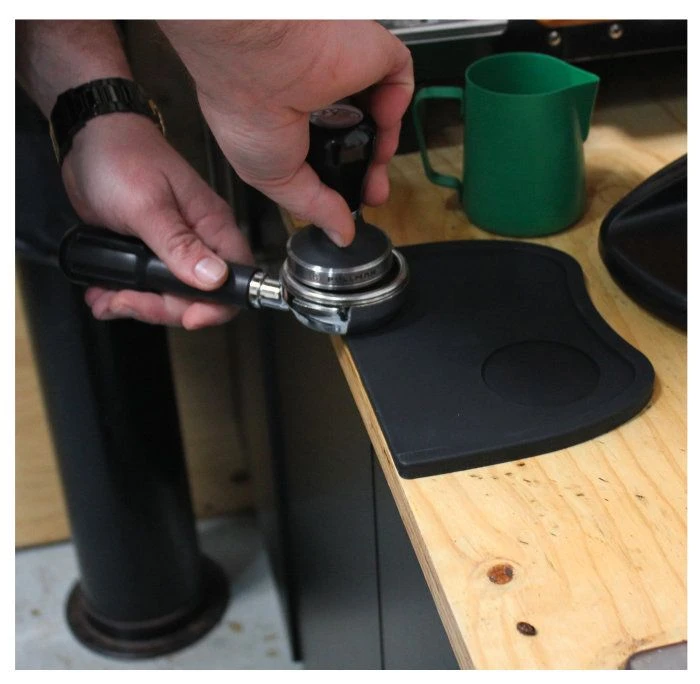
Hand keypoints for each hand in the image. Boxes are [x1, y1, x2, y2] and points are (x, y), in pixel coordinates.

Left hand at [61, 113, 253, 328]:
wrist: (87, 141)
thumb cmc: (120, 158)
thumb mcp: (147, 206)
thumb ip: (179, 244)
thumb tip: (215, 279)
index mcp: (211, 226)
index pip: (236, 278)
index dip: (216, 306)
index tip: (188, 318)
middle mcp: (199, 241)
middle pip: (199, 297)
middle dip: (162, 307)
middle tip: (126, 301)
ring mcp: (174, 250)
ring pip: (170, 297)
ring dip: (138, 304)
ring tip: (107, 299)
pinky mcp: (150, 254)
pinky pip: (147, 287)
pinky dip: (124, 296)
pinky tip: (103, 293)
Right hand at [160, 20, 413, 245]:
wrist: (260, 64)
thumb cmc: (245, 110)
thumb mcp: (275, 180)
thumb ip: (314, 207)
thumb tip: (340, 234)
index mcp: (289, 118)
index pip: (330, 151)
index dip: (345, 179)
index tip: (353, 202)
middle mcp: (317, 95)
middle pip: (360, 136)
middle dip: (371, 169)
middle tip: (374, 191)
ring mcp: (345, 72)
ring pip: (382, 113)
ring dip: (384, 144)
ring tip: (376, 161)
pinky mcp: (370, 52)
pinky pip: (399, 81)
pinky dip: (397, 106)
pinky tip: (379, 120)